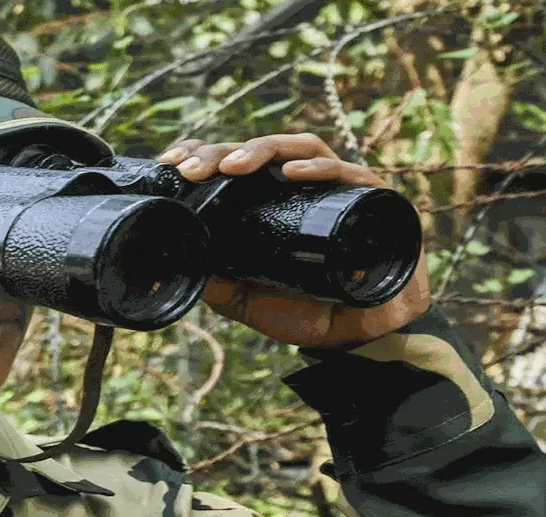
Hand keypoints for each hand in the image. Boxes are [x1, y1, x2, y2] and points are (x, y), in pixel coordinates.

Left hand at [158, 133, 430, 348]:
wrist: (358, 339)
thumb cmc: (306, 311)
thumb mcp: (247, 301)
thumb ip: (217, 284)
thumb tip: (176, 267)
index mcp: (272, 200)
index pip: (237, 163)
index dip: (205, 154)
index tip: (172, 161)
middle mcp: (304, 187)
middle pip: (263, 151)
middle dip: (225, 151)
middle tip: (194, 168)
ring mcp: (339, 189)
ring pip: (302, 149)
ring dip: (265, 150)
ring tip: (233, 166)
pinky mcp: (374, 201)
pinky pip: (350, 175)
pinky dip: (321, 170)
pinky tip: (293, 172)